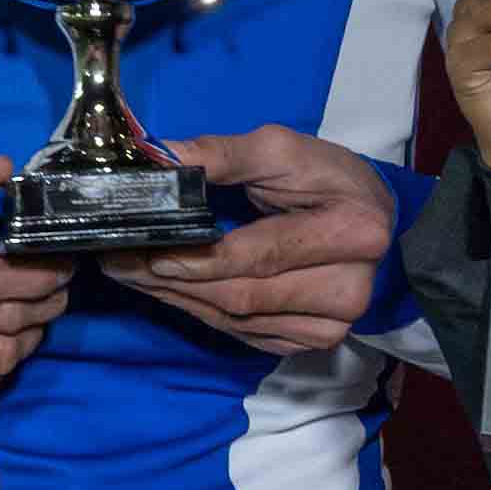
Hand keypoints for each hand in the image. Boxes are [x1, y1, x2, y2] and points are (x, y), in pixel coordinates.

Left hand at [110, 124, 403, 359]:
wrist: (373, 217)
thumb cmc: (327, 178)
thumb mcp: (281, 150)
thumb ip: (221, 155)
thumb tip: (157, 161)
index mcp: (353, 233)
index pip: (260, 255)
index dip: (198, 258)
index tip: (144, 250)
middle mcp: (350, 289)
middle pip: (242, 296)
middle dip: (172, 281)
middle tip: (118, 262)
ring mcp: (333, 323)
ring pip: (237, 320)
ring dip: (178, 299)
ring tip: (131, 273)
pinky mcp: (313, 339)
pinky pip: (244, 333)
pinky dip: (201, 312)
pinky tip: (169, 291)